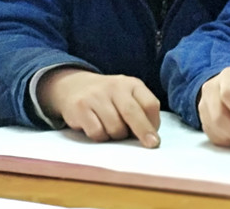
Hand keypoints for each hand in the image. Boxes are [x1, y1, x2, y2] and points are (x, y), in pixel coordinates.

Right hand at [37, 68, 160, 147]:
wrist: (74, 86)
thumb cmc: (109, 97)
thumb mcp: (128, 96)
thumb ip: (140, 111)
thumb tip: (149, 137)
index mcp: (132, 84)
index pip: (150, 104)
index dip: (154, 123)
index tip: (154, 137)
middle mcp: (115, 87)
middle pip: (133, 113)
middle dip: (143, 132)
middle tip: (150, 145)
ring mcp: (96, 96)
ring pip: (115, 127)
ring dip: (117, 136)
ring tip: (112, 129)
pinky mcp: (80, 107)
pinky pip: (97, 132)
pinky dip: (101, 137)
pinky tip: (98, 129)